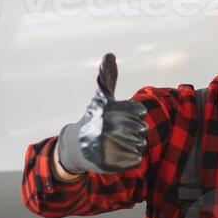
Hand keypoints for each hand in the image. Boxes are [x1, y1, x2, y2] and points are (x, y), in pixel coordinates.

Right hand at [56, 53, 149, 174]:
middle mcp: (104, 126)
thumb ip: (108, 77)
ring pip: (140, 145)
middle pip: (141, 129)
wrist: (76, 147)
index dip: (135, 115)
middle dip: (135, 131)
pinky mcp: (107, 163)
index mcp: (107, 109)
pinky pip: (135, 159)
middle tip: (122, 132)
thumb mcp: (101, 98)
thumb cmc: (94, 119)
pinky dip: (133, 158)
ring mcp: (105, 145)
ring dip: (135, 144)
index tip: (123, 117)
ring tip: (121, 143)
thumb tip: (109, 54)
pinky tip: (121, 154)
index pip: (138, 111)